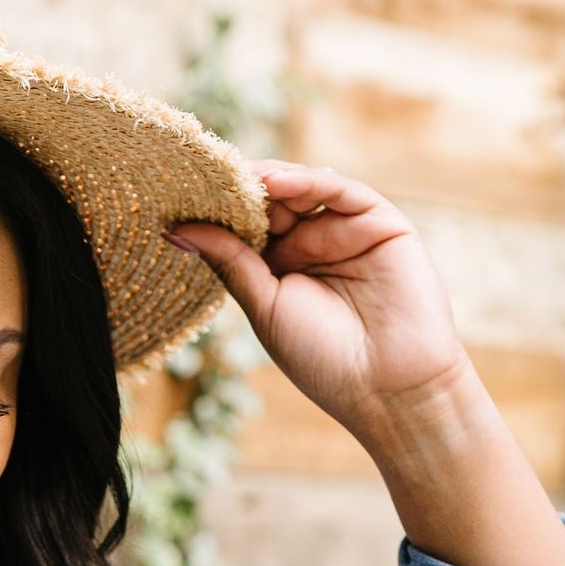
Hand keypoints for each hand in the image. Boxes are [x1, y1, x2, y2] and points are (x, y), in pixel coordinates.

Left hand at [169, 161, 469, 455]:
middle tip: (204, 176)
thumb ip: (230, 262)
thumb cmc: (324, 360)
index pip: (248, 227)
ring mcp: (348, 230)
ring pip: (303, 190)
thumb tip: (175, 228)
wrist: (390, 389)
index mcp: (284, 269)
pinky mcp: (381, 221)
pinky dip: (308, 180)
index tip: (180, 195)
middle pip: (273, 202)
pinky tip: (275, 182)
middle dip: (241, 189)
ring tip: (236, 177)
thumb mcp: (265, 307)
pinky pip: (341, 190)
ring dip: (270, 181)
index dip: (219, 211)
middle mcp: (315, 245)